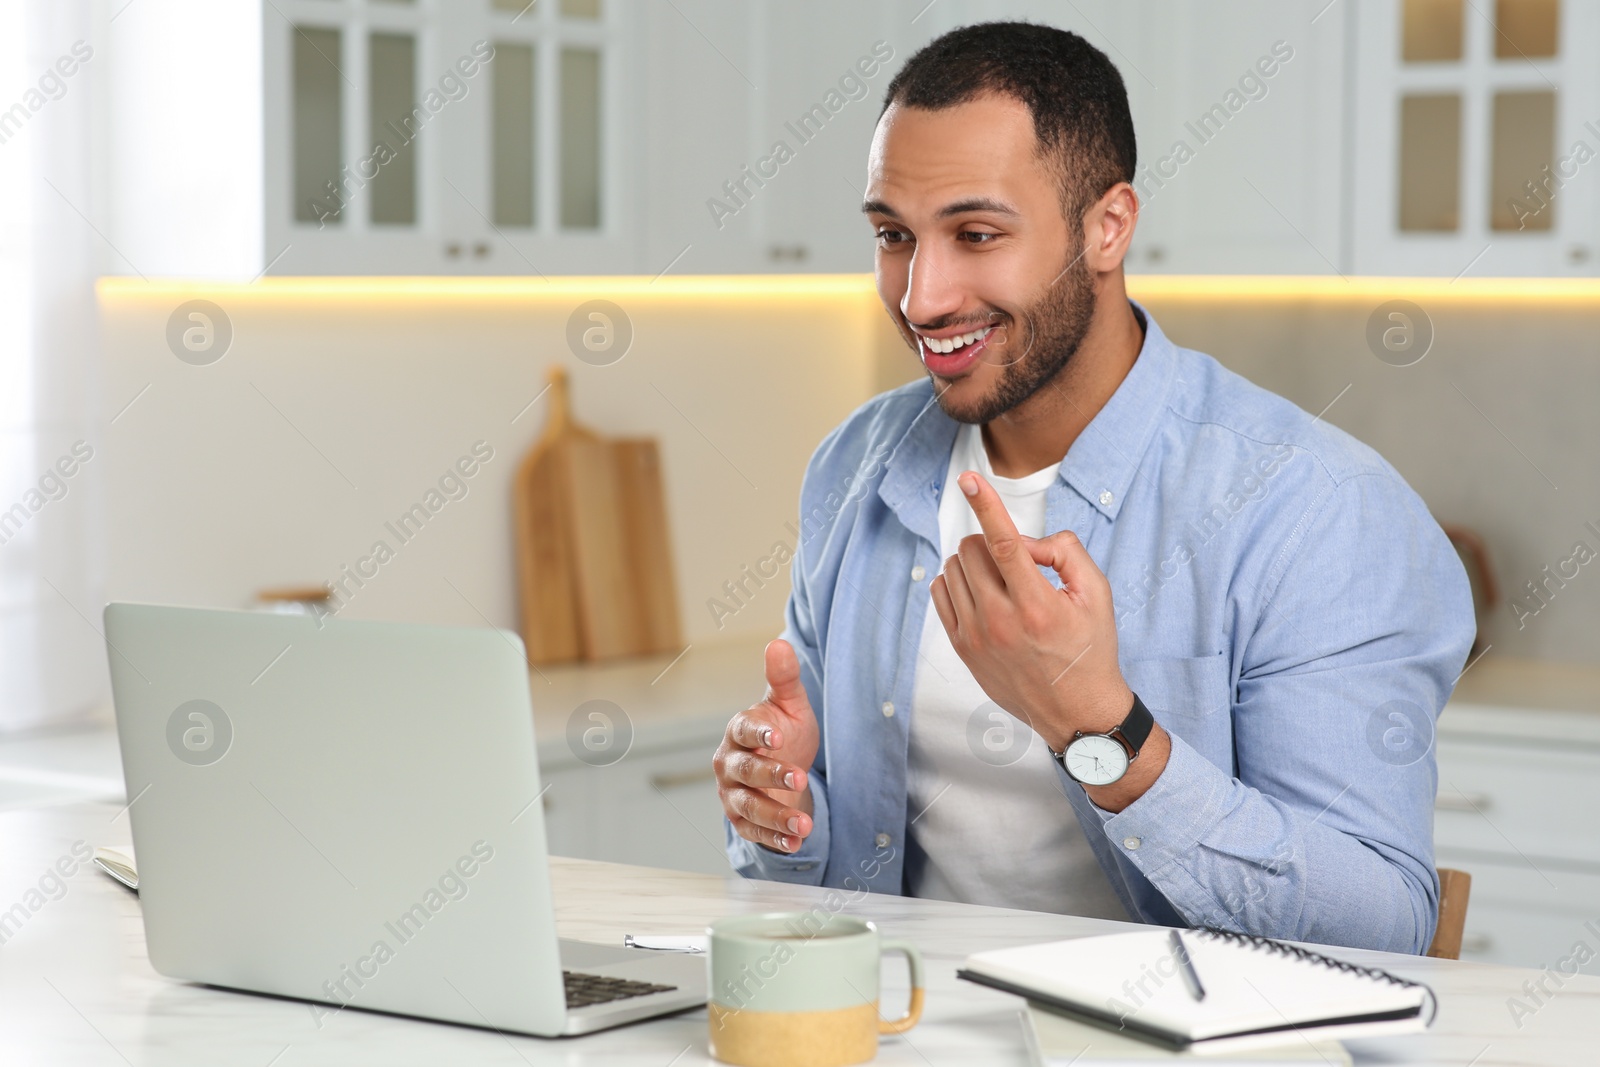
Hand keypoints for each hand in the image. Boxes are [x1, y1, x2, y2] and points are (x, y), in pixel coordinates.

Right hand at [713, 639, 819, 853]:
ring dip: (775, 816)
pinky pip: (755, 832)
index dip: (759, 734)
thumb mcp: (790, 705)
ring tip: (804, 824)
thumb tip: (779, 644)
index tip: (778, 738)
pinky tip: (797, 842)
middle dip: (771, 776)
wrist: (783, 769)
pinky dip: (774, 839)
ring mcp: (733, 794)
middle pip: (745, 771)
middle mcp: (729, 763)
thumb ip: (784, 678)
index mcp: (739, 730)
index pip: (744, 730)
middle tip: (799, 777)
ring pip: (748, 807)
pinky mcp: (741, 821)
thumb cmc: (783, 732)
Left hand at [929, 471, 1132, 751]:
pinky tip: (981, 592)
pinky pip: (942, 593)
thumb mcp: (1096, 594)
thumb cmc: (1090, 648)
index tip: (968, 479)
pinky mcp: (962, 649)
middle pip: (973, 549)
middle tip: (1019, 564)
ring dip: (975, 560)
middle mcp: (1001, 622)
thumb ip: (1065, 552)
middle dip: (992, 541)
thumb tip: (1027, 540)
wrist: (1076, 710)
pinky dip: (957, 581)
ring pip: (954, 568)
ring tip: (1003, 581)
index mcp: (1037, 606)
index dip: (985, 505)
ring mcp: (977, 637)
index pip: (1004, 543)